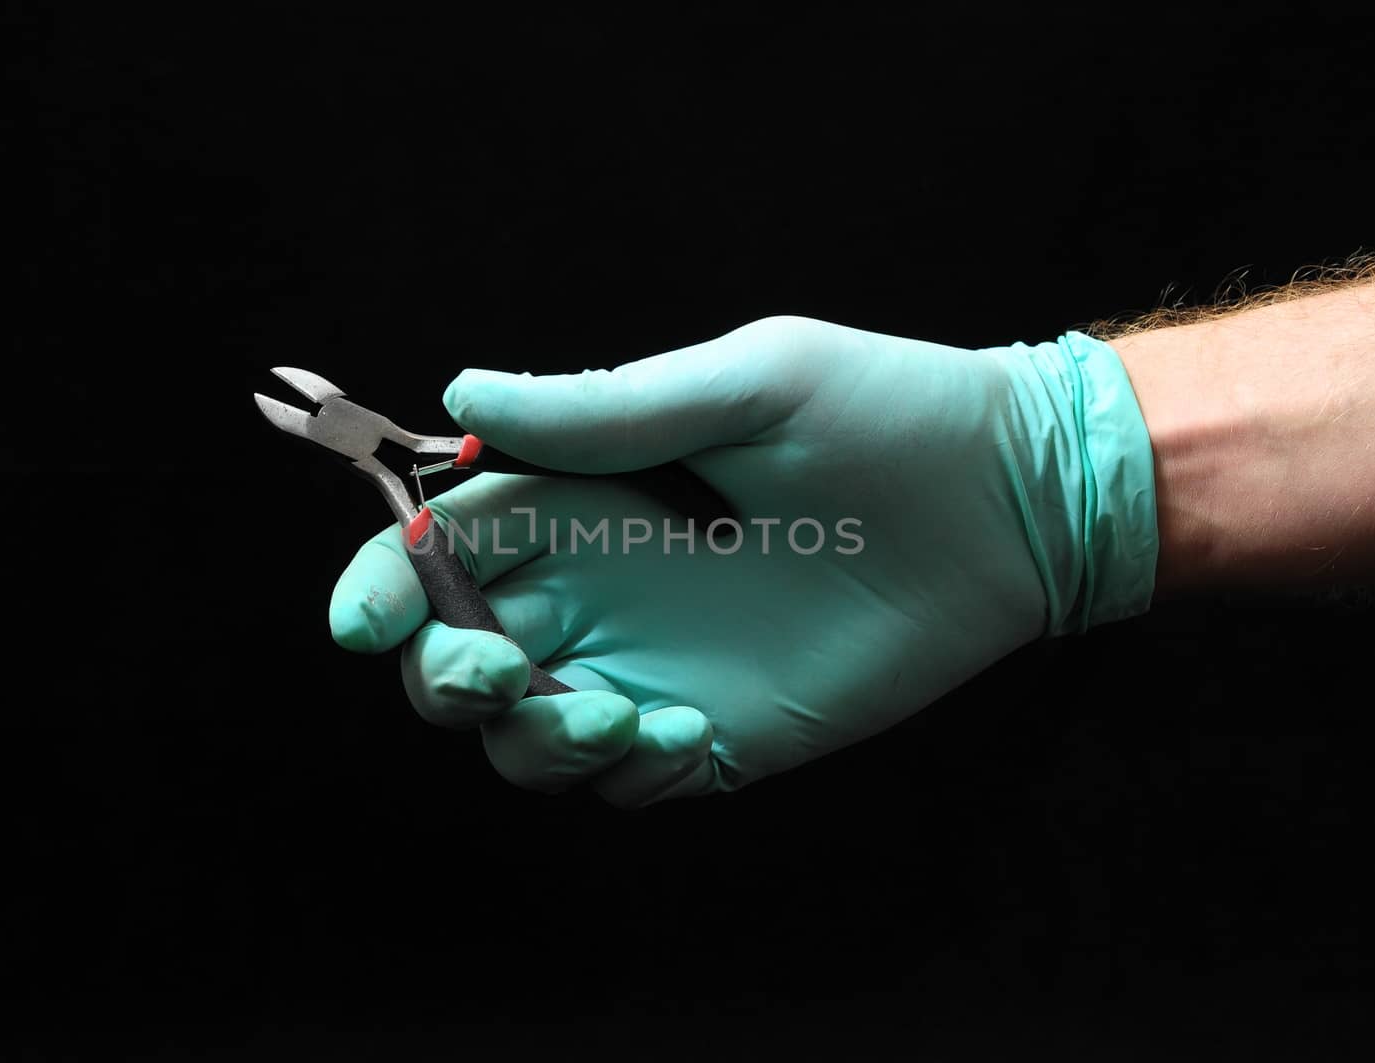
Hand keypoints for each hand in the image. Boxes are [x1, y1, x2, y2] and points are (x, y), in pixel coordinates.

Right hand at [329, 316, 1157, 805]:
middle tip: (498, 673)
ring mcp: (654, 664)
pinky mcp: (714, 729)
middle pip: (454, 657)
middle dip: (443, 679)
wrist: (1007, 504)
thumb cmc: (885, 416)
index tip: (367, 620)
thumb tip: (459, 396)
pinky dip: (623, 776)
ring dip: (535, 742)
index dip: (382, 585)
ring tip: (622, 715)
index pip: (443, 549)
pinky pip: (622, 783)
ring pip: (524, 739)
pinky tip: (687, 737)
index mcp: (585, 499)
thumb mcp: (748, 385)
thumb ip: (604, 412)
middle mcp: (600, 588)